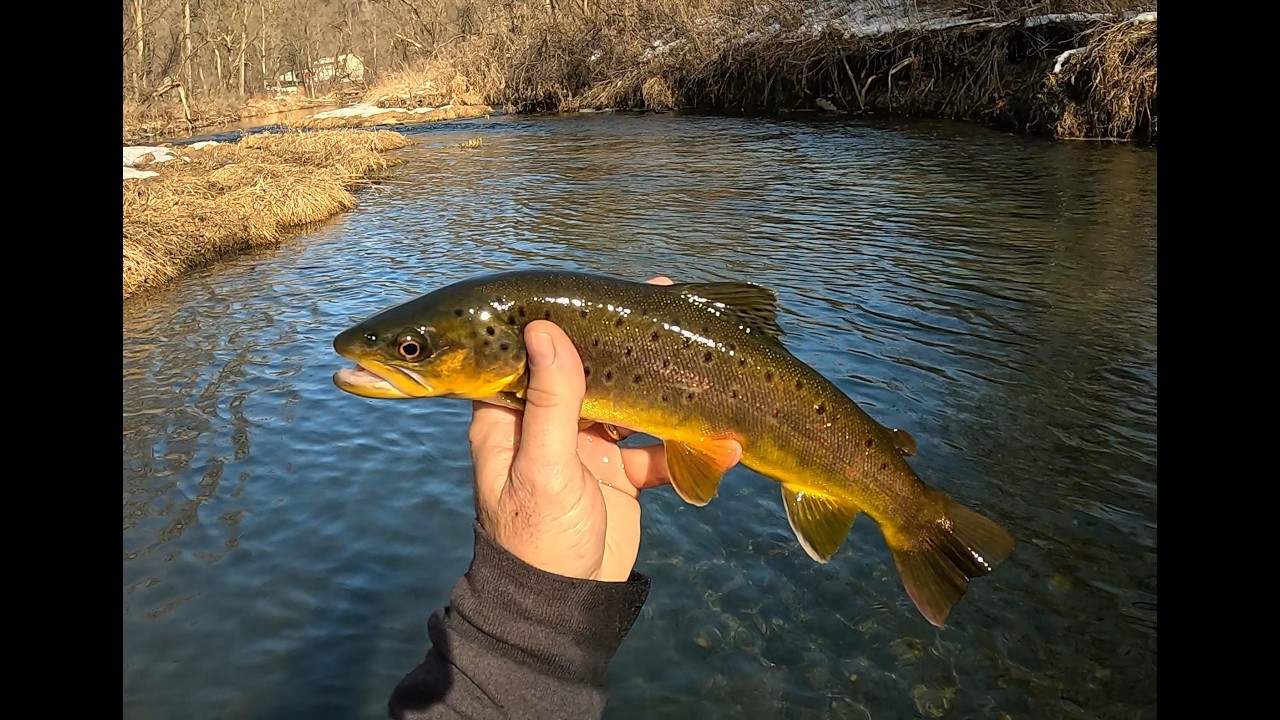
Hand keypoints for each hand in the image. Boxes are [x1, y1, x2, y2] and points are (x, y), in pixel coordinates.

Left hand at [467, 276, 742, 581]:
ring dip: (669, 392)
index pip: (536, 349)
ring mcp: (587, 446)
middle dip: (631, 344)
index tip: (607, 294)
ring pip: (633, 403)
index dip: (570, 319)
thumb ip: (551, 399)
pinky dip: (690, 447)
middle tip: (669, 305)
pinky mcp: (621, 473)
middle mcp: (548, 422)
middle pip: (592, 367)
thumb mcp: (542, 467)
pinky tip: (725, 443)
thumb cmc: (535, 540)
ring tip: (706, 369)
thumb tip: (547, 327)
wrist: (561, 610)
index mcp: (511, 413)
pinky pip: (660, 450)